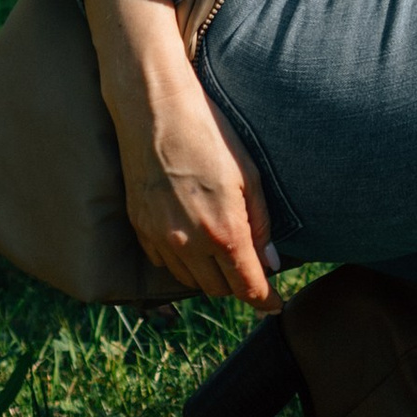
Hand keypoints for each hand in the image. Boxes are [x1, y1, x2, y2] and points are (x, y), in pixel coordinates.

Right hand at [83, 0, 277, 306]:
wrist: (155, 110)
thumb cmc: (209, 134)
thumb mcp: (249, 175)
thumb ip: (261, 224)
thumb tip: (271, 263)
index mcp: (224, 232)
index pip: (248, 289)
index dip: (266, 301)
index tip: (275, 306)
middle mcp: (190, 245)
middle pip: (220, 290)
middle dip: (238, 285)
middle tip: (251, 268)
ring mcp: (161, 240)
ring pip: (191, 281)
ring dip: (209, 275)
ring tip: (222, 251)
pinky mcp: (140, 229)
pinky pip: (165, 263)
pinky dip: (182, 261)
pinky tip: (191, 238)